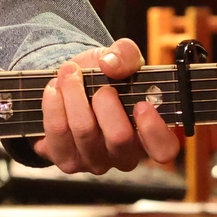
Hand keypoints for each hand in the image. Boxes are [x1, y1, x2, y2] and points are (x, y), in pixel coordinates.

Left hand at [36, 38, 183, 175]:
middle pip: (119, 137)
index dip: (154, 130)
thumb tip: (111, 65)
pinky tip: (54, 90)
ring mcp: (95, 161)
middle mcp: (124, 155)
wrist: (71, 84)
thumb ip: (125, 55)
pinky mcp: (66, 160)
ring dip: (74, 94)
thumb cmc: (105, 77)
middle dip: (105, 102)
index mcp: (148, 135)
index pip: (163, 149)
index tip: (141, 105)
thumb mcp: (121, 59)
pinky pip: (58, 133)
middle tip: (99, 85)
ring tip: (69, 74)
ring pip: (84, 131)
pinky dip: (53, 104)